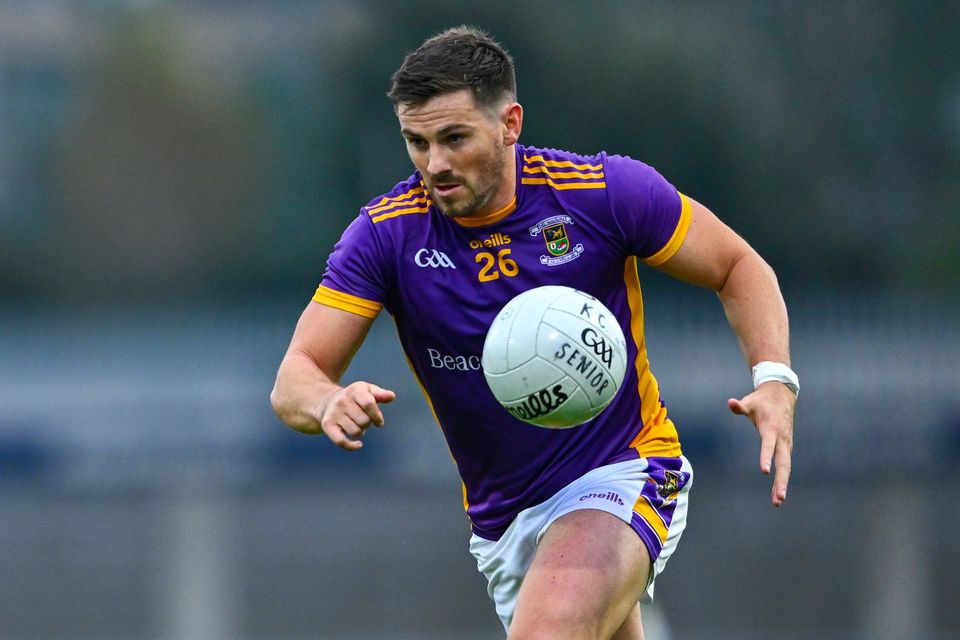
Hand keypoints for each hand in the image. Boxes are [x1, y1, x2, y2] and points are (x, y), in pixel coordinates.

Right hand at [320, 381, 396, 450]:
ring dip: (360, 432)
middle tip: (363, 420)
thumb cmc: (354, 398)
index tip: (379, 421)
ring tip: (356, 425)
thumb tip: (391, 396)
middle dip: (368, 423)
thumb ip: (381, 394)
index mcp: (354, 391)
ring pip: (356, 432)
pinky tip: (358, 445)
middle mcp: (342, 401)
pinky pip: (341, 441)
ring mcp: (334, 413)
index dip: (377, 415)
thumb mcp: (367, 391)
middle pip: (364, 421)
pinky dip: (351, 446)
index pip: (369, 403)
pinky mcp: (327, 425)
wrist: (327, 402)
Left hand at [728, 382, 795, 506]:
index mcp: (771, 428)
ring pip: (786, 467)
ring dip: (782, 484)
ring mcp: (786, 444)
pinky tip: (778, 493)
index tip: (764, 471)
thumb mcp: (750, 401)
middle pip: (783, 463)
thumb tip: (730, 402)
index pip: (768, 445)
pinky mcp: (786, 447)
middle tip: (779, 498)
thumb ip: (740, 406)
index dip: (766, 457)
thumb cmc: (762, 400)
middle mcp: (782, 439)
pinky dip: (782, 479)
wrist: (782, 395)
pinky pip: (785, 465)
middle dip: (781, 481)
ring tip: (777, 502)